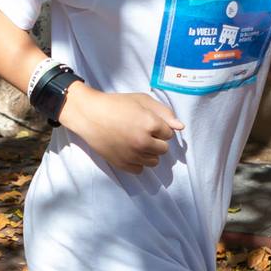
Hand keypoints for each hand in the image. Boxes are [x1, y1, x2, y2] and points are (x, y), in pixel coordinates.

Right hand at [58, 86, 182, 172]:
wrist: (89, 115)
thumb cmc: (116, 104)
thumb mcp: (141, 100)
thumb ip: (164, 113)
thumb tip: (181, 127)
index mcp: (150, 124)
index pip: (169, 134)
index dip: (160, 127)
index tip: (148, 122)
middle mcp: (143, 142)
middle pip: (163, 149)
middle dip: (157, 140)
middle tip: (142, 131)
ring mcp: (132, 155)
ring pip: (154, 161)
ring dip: (149, 152)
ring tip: (136, 141)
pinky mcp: (122, 164)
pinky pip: (139, 169)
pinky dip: (137, 162)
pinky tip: (130, 151)